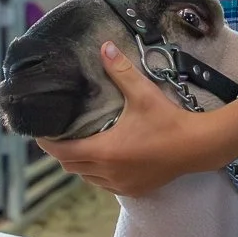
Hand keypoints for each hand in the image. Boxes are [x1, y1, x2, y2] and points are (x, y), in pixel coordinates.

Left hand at [37, 42, 225, 195]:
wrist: (197, 147)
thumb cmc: (169, 121)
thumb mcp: (142, 94)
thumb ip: (120, 70)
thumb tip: (104, 47)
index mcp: (104, 151)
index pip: (61, 152)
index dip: (47, 143)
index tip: (40, 132)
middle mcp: (107, 172)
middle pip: (70, 166)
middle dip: (61, 152)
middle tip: (58, 134)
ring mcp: (120, 184)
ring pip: (86, 178)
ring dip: (79, 164)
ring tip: (78, 145)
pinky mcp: (133, 190)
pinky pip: (104, 185)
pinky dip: (97, 174)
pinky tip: (104, 160)